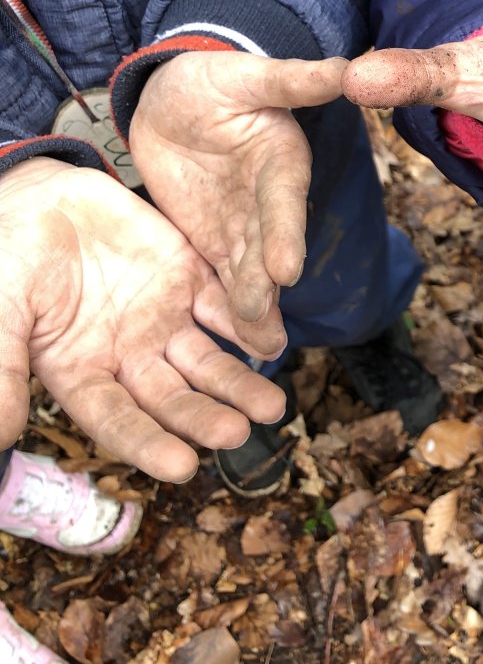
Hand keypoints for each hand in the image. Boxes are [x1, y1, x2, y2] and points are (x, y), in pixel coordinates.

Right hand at [0, 158, 287, 481]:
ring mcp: (162, 319)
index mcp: (81, 373)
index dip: (149, 444)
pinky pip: (223, 307)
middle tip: (238, 434)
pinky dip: (250, 325)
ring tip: (272, 407)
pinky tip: (274, 343)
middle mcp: (129, 356)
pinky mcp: (187, 279)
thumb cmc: (4, 258)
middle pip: (173, 398)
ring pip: (207, 362)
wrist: (34, 195)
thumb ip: (3, 369)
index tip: (183, 468)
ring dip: (239, 384)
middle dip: (206, 418)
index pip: (120, 420)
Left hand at [130, 52, 347, 356]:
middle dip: (265, 289)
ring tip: (259, 350)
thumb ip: (296, 79)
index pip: (284, 203)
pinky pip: (218, 276)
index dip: (285, 235)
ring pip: (249, 273)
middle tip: (264, 327)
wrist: (177, 97)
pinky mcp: (213, 239)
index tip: (285, 269)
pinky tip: (233, 344)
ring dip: (253, 310)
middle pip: (268, 250)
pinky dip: (225, 308)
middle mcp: (269, 202)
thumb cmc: (216, 79)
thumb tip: (349, 68)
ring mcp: (241, 225)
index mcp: (282, 163)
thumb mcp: (252, 74)